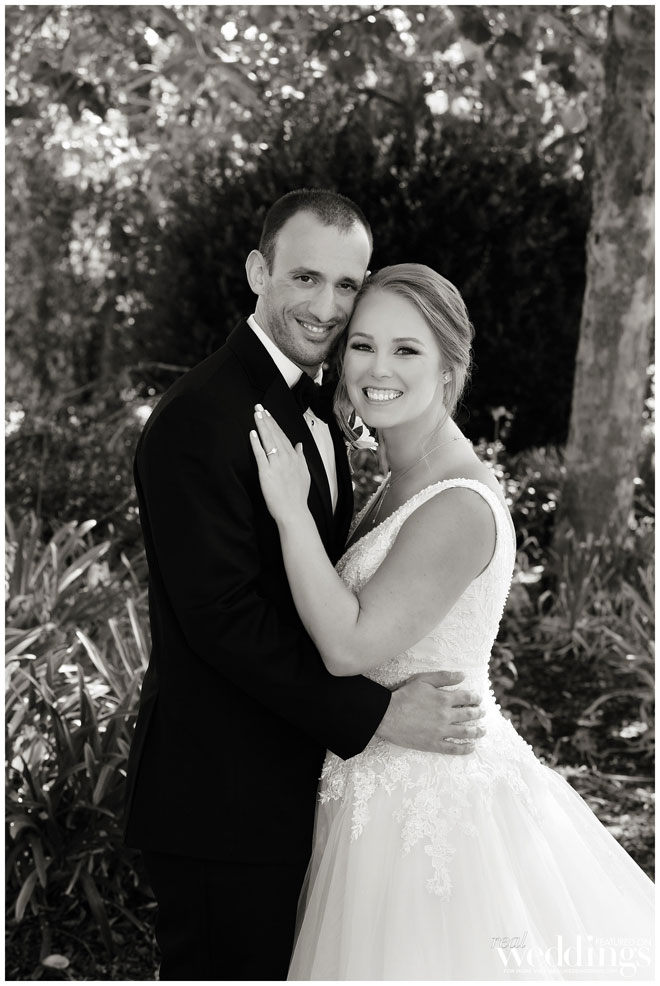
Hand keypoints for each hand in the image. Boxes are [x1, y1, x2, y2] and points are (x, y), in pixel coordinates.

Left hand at [250, 405, 310, 525]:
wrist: (294, 510)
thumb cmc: (298, 495)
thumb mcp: (304, 473)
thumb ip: (301, 457)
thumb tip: (299, 445)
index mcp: (294, 457)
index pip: (283, 436)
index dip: (274, 424)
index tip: (268, 413)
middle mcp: (286, 457)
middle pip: (275, 434)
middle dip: (266, 419)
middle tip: (258, 407)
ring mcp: (276, 464)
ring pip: (268, 440)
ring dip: (262, 426)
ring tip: (256, 414)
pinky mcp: (267, 472)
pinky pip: (260, 454)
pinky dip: (256, 442)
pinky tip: (252, 433)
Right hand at [375, 670, 485, 754]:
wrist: (387, 715)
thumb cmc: (403, 695)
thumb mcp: (422, 680)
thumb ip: (444, 677)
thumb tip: (463, 675)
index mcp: (444, 699)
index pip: (466, 698)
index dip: (475, 698)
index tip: (478, 699)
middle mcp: (446, 715)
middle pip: (468, 715)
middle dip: (478, 713)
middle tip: (483, 712)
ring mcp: (441, 731)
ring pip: (465, 732)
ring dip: (477, 731)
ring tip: (483, 730)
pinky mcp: (434, 744)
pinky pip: (454, 748)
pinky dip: (465, 748)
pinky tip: (472, 747)